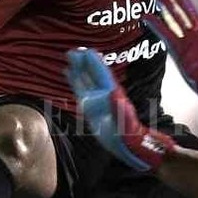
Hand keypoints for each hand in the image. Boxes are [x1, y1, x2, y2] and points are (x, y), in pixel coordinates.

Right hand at [65, 48, 175, 171]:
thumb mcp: (124, 122)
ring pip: (86, 81)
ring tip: (69, 59)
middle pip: (93, 74)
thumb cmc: (127, 134)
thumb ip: (118, 108)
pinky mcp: (92, 109)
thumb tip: (111, 92)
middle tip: (72, 52)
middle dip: (83, 63)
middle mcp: (104, 94)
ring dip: (78, 70)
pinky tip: (69, 75)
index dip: (94, 63)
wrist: (128, 146)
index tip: (84, 51)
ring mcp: (98, 101)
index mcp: (112, 94)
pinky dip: (75, 82)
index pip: (102, 75)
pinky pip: (82, 92)